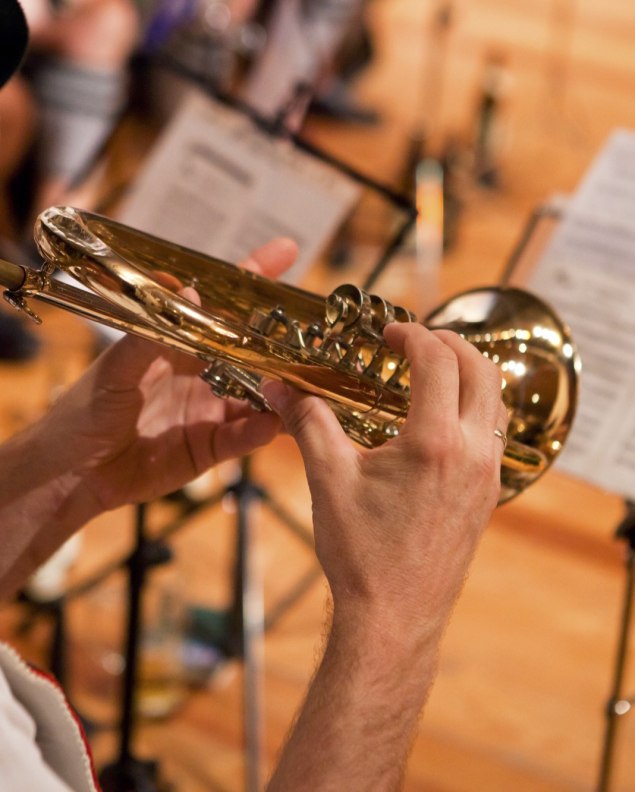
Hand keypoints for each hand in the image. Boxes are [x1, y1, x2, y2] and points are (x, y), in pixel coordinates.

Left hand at [44, 237, 297, 511]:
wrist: (71, 472)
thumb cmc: (84, 411)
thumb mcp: (114, 367)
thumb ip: (150, 334)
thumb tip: (191, 293)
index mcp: (178, 343)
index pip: (221, 304)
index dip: (253, 277)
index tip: (286, 250)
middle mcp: (202, 372)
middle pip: (253, 349)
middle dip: (286, 339)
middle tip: (321, 333)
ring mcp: (210, 409)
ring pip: (259, 395)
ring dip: (284, 389)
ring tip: (312, 382)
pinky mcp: (211, 447)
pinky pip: (243, 437)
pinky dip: (260, 430)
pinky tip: (276, 423)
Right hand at [262, 322, 506, 640]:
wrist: (393, 618)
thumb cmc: (362, 554)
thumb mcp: (329, 479)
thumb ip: (308, 423)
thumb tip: (279, 389)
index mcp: (434, 442)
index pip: (438, 361)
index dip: (414, 335)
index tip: (390, 332)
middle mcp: (471, 453)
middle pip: (482, 371)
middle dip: (453, 343)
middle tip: (420, 339)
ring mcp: (486, 477)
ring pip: (496, 403)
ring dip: (471, 374)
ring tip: (435, 370)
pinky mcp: (487, 497)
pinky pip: (494, 435)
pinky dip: (476, 408)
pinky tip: (443, 420)